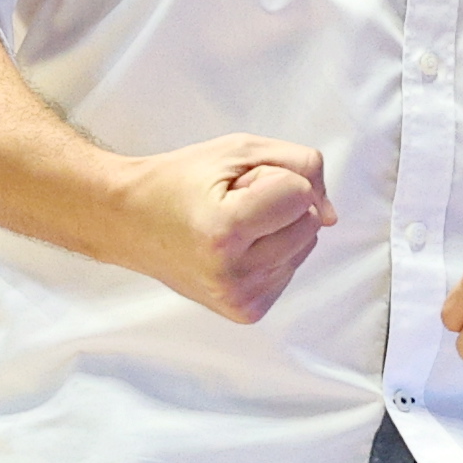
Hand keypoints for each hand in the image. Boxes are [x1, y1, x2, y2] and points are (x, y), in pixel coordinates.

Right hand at [106, 136, 334, 320]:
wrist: (129, 222)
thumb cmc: (178, 181)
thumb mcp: (237, 150)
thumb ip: (300, 166)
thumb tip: (333, 216)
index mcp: (224, 233)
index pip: (299, 193)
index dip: (270, 177)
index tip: (229, 187)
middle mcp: (233, 275)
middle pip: (310, 222)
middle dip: (277, 203)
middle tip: (228, 205)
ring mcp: (240, 300)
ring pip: (305, 246)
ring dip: (275, 228)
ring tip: (229, 226)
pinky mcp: (246, 312)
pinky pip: (290, 269)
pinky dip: (270, 252)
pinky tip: (233, 248)